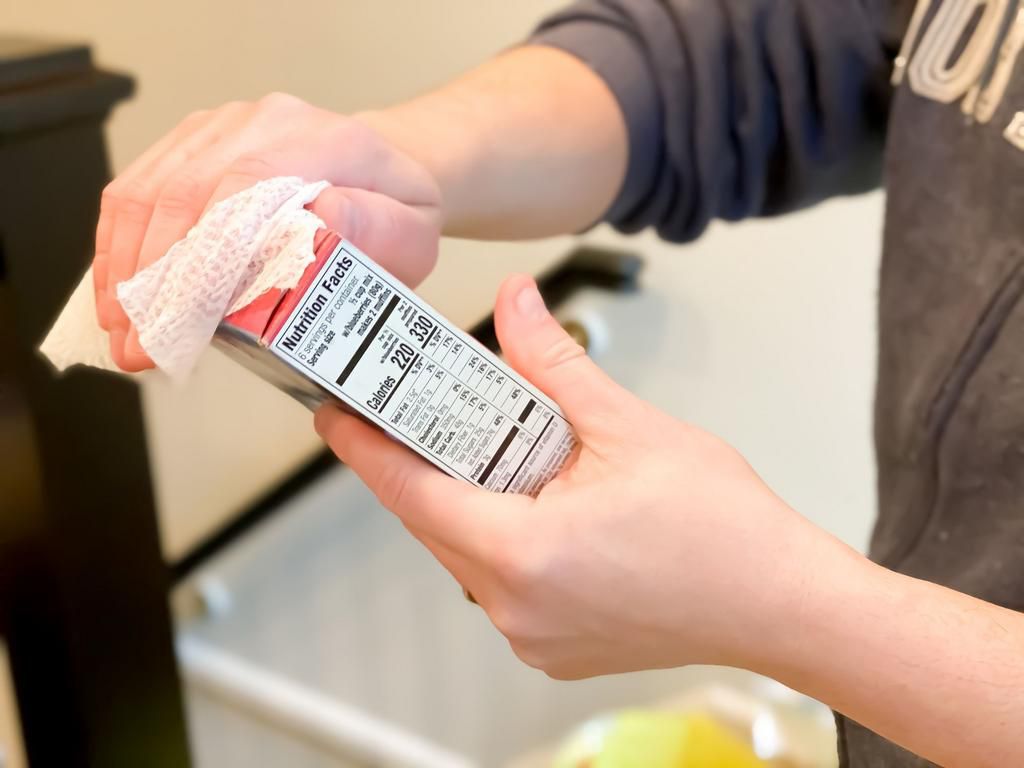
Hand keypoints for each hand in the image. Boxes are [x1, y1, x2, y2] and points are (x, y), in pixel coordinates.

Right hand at [93, 93, 441, 370]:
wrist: (379, 174)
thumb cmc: (394, 212)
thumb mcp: (412, 231)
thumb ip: (376, 228)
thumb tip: (320, 220)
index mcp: (323, 140)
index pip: (247, 186)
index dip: (209, 253)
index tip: (189, 314)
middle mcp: (263, 122)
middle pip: (184, 191)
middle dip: (155, 278)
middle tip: (145, 345)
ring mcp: (220, 129)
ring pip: (148, 190)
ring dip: (125, 267)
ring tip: (123, 333)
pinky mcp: (191, 145)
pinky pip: (138, 188)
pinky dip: (119, 246)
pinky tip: (119, 295)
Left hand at [314, 274, 860, 678]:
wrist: (781, 602)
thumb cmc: (724, 529)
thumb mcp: (631, 428)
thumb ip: (556, 365)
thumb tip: (517, 305)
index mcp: (524, 554)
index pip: (412, 493)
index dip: (365, 449)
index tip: (335, 414)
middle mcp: (515, 608)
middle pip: (436, 521)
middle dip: (426, 463)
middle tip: (424, 411)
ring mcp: (533, 635)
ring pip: (466, 552)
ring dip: (469, 500)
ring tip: (499, 450)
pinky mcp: (553, 645)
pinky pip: (500, 583)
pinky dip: (501, 537)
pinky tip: (535, 501)